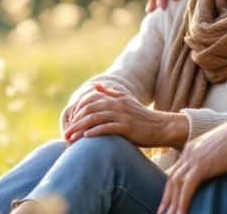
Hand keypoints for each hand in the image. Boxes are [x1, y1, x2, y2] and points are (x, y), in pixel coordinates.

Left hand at [63, 84, 187, 147]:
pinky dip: (95, 131)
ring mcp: (122, 115)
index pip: (89, 101)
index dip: (76, 112)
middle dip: (75, 122)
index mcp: (115, 98)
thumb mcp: (126, 100)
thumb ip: (110, 93)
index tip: (69, 123)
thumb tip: (95, 87)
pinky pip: (107, 128)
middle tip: (65, 134)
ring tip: (71, 139)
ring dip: (80, 129)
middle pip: (89, 110)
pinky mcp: (127, 127)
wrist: (161, 127)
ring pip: (95, 119)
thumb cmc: (141, 118)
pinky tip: (86, 138)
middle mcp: (117, 104)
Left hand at [158, 113, 226, 213]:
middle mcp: (189, 152)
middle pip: (172, 179)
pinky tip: (181, 213)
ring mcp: (194, 158)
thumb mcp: (219, 149)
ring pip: (176, 185)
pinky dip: (183, 202)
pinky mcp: (202, 166)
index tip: (169, 200)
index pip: (177, 171)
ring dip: (172, 203)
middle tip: (162, 212)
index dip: (171, 188)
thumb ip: (212, 158)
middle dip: (167, 198)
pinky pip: (187, 188)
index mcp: (192, 148)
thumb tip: (215, 169)